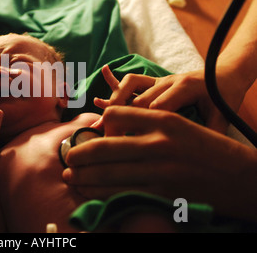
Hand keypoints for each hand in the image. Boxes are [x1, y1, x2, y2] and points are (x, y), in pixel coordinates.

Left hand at [63, 106, 256, 221]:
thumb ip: (148, 125)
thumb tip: (112, 130)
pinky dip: (100, 193)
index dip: (99, 126)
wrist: (242, 177)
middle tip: (68, 158)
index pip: (114, 114)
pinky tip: (90, 192)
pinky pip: (121, 192)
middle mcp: (158, 141)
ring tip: (71, 176)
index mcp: (163, 118)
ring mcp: (160, 168)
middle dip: (79, 153)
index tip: (92, 136)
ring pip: (107, 172)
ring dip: (83, 176)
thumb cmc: (209, 149)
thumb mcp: (181, 125)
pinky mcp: (163, 193)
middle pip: (104, 145)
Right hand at [93, 65, 245, 132]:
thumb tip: (197, 155)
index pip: (156, 107)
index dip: (142, 124)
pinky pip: (131, 81)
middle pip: (139, 99)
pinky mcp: (154, 81)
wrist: (225, 73)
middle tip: (109, 137)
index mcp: (184, 87)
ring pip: (129, 85)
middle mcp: (168, 81)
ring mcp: (159, 80)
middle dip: (122, 117)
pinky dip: (115, 85)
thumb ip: (211, 132)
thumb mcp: (222, 115)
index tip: (130, 142)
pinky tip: (100, 92)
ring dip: (114, 100)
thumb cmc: (224, 95)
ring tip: (103, 118)